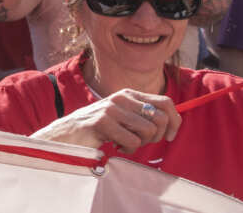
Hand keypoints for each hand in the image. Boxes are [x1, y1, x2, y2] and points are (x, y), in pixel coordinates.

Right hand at [32, 89, 180, 153]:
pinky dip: (128, 149)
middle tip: (141, 141)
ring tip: (125, 143)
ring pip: (148, 130)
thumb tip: (172, 123)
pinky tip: (116, 146)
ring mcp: (111, 109)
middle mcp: (122, 97)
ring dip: (140, 143)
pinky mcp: (102, 122)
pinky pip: (132, 140)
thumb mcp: (122, 115)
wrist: (67, 133)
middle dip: (156, 136)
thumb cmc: (99, 128)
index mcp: (129, 94)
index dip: (175, 121)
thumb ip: (142, 115)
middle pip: (160, 118)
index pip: (166, 102)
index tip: (169, 136)